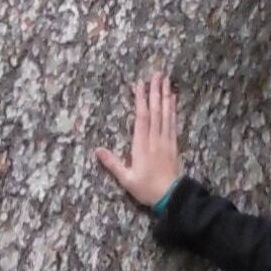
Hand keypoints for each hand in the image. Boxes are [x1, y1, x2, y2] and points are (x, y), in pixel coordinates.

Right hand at [96, 66, 185, 212]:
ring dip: (165, 96)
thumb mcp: (126, 179)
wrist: (172, 197)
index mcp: (142, 146)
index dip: (140, 100)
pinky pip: (173, 123)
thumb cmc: (146, 189)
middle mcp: (155, 139)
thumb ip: (112, 164)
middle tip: (156, 73)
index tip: (139, 84)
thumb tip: (97, 150)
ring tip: (165, 80)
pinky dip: (172, 109)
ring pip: (165, 114)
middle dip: (155, 91)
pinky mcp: (173, 145)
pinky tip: (172, 99)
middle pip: (155, 111)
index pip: (141, 118)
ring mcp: (166, 141)